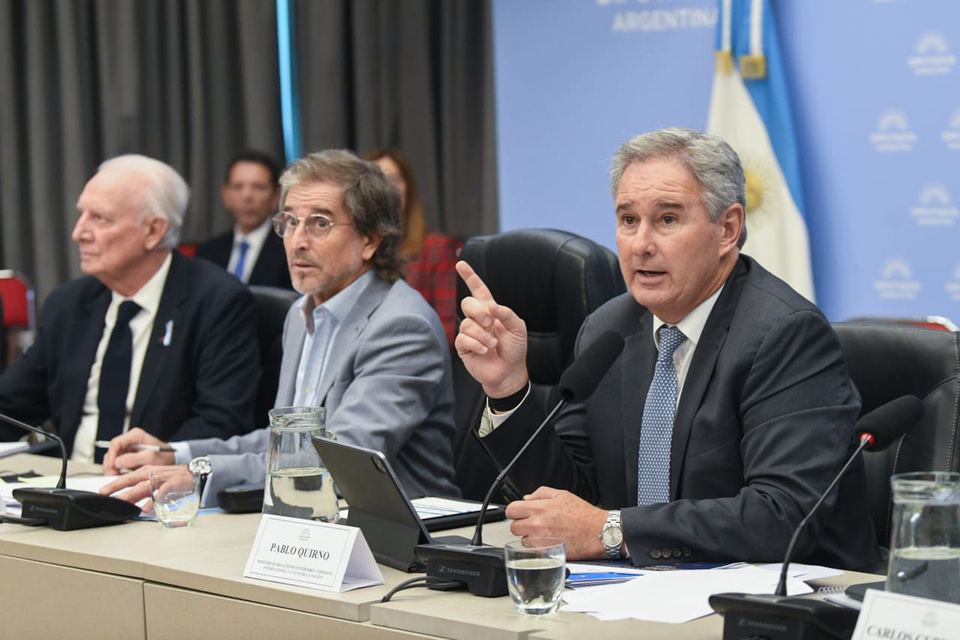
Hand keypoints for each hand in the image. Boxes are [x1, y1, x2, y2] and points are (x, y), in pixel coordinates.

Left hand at [99, 464, 192, 510]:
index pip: (126, 478)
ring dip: (133, 493)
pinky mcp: (172, 483)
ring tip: (123, 500)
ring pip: (144, 485)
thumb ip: (140, 492)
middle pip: (131, 480)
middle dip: (117, 486)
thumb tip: (126, 500)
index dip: (113, 484)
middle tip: (106, 493)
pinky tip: (147, 507)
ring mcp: (161, 478)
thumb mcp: (153, 483)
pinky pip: (162, 492)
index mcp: (145, 472)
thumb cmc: (172, 479)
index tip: (101, 492)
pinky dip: (154, 499)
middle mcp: (151, 473)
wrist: (193, 474)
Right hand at [101, 427, 174, 475]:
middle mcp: (129, 440)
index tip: (112, 467)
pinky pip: (116, 463)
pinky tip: (117, 476)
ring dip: (111, 468)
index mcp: (135, 435)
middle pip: (112, 451)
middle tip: (111, 475)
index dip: (112, 456)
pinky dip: (115, 470)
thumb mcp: (150, 457)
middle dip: (110, 464)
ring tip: (114, 477)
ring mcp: (128, 448)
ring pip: (112, 458)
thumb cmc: (164, 456)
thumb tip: (117, 462)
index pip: (116, 443)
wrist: (171, 459)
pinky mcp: (128, 456)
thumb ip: (133, 459)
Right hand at [454, 261, 528, 397]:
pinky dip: (477, 344)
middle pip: (467, 303)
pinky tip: (486, 351)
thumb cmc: (515, 349)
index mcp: (490, 311)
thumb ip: (507, 314)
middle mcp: (477, 319)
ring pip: (466, 323)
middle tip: (491, 323)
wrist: (510, 372)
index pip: (478, 290)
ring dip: (483, 334)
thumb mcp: (518, 328)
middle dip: (479, 311)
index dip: (470, 277)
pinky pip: (463, 338)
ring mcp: (469, 333)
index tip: (460, 264)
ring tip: (493, 345)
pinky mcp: (463, 347)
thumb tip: (491, 306)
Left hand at [505, 486, 608, 559]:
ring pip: (522, 541)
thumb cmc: (584, 515)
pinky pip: (533, 551)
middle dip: (521, 525)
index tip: (520, 512)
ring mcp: (541, 540)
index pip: (511, 510)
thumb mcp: (562, 494)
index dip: (515, 511)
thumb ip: (541, 493)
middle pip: (513, 527)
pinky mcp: (547, 553)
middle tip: (532, 523)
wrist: (598, 532)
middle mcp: (537, 524)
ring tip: (543, 533)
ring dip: (529, 537)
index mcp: (539, 508)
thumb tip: (527, 498)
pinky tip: (549, 541)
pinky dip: (538, 548)